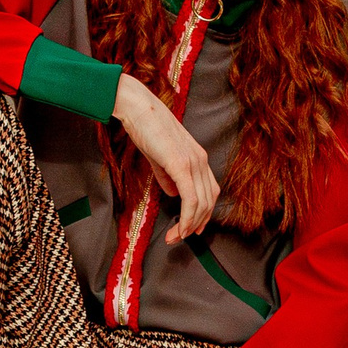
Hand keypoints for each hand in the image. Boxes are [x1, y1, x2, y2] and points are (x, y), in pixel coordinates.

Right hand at [113, 73, 218, 242]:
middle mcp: (201, 161)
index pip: (209, 192)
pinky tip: (180, 228)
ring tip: (176, 237)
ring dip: (190, 225)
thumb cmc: (147, 129)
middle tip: (180, 238)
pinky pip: (190, 199)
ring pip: (201, 204)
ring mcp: (193, 163)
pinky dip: (188, 217)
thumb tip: (173, 194)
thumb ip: (168, 176)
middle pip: (208, 201)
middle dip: (196, 224)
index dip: (203, 214)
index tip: (193, 229)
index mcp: (198, 158)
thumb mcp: (159, 157)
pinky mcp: (182, 165)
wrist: (138, 109)